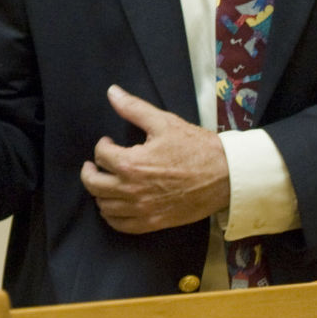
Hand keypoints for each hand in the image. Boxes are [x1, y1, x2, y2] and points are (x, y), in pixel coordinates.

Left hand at [80, 85, 229, 233]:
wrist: (226, 175)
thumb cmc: (197, 147)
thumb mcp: (164, 122)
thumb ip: (134, 108)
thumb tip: (112, 92)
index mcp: (131, 164)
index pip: (100, 155)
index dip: (102, 145)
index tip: (109, 142)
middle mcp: (132, 190)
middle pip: (93, 184)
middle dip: (90, 170)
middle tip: (95, 163)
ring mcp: (142, 209)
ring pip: (104, 206)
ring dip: (100, 192)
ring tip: (106, 181)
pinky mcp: (153, 223)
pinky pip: (121, 225)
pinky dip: (112, 215)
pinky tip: (115, 204)